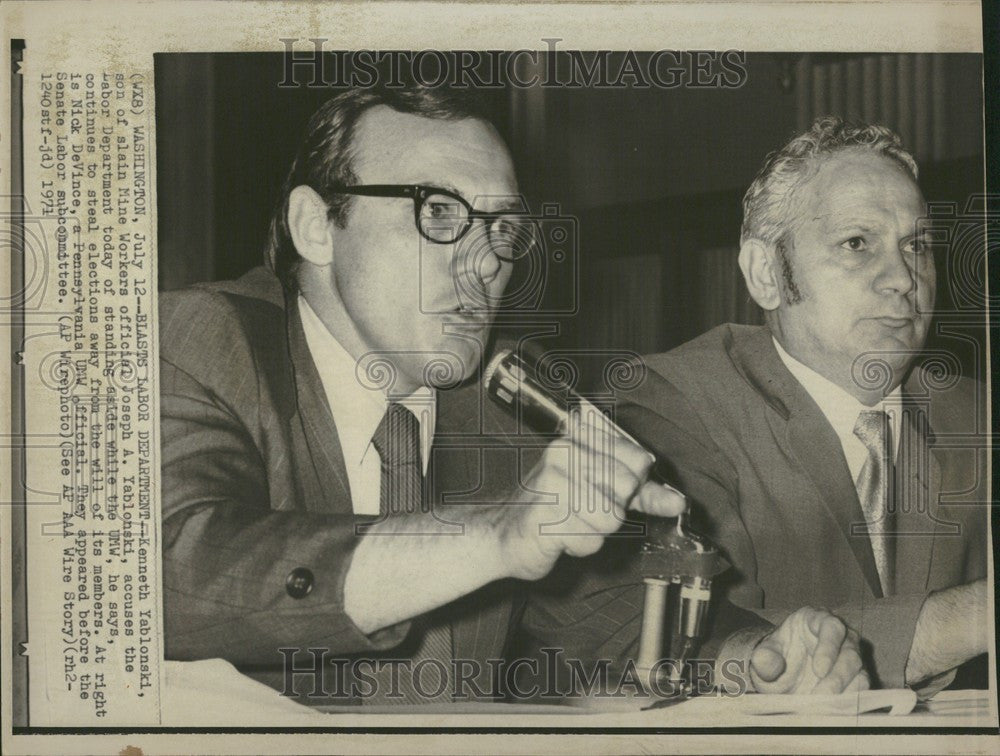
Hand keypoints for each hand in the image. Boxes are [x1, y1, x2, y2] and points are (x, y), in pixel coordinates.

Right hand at [499, 408, 685, 580]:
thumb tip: (677, 500)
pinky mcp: (544, 515)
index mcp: (578, 439)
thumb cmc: (551, 508)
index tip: (610, 491)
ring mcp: (552, 483)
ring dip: (594, 531)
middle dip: (612, 510)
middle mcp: (564, 454)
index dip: (631, 485)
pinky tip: (559, 535)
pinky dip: (579, 546)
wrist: (503, 533)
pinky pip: (589, 539)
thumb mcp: (599, 490)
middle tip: (582, 509)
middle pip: (626, 489)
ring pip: (611, 518)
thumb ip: (640, 494)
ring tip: (570, 523)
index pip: (637, 459)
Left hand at [750, 607, 868, 694]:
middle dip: (837, 676)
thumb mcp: (765, 655)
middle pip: (850, 652)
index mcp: (817, 619)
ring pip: (859, 671)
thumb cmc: (777, 657)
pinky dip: (850, 699)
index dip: (828, 648)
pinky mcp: (856, 676)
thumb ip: (764, 657)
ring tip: (823, 705)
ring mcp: (850, 655)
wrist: (782, 673)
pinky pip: (861, 687)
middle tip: (821, 695)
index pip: (832, 626)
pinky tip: (834, 708)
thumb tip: (765, 661)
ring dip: (844, 690)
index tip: (818, 670)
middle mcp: (840, 635)